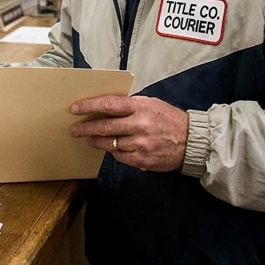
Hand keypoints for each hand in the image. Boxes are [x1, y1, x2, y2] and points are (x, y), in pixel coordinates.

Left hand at [68, 95, 188, 172]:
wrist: (191, 141)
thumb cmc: (169, 120)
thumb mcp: (151, 104)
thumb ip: (129, 106)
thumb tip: (104, 108)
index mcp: (141, 107)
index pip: (108, 105)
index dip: (89, 106)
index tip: (75, 109)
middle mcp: (139, 125)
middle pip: (105, 127)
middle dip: (85, 128)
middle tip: (74, 129)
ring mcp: (140, 144)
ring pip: (109, 144)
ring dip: (96, 141)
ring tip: (88, 139)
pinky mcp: (142, 160)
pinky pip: (119, 156)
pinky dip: (113, 151)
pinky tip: (111, 148)